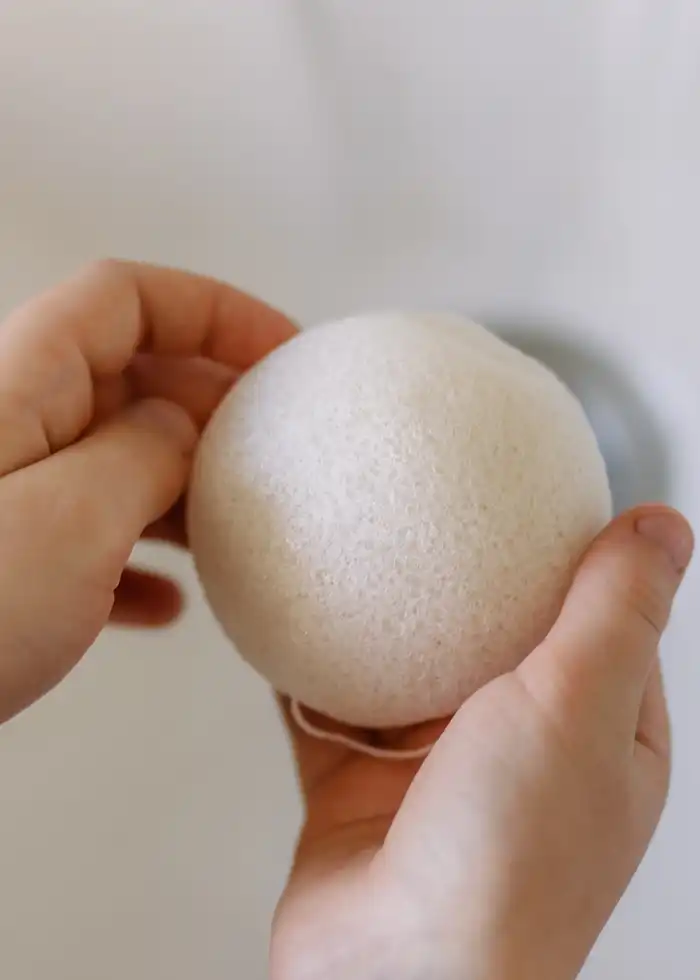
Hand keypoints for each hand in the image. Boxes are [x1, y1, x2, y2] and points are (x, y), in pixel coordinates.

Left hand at [0, 260, 294, 723]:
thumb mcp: (73, 520)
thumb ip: (143, 453)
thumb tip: (181, 424)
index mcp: (19, 382)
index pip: (126, 298)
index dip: (214, 310)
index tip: (286, 354)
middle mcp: (8, 424)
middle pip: (126, 377)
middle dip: (210, 406)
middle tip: (276, 456)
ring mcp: (2, 495)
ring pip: (109, 460)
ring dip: (180, 487)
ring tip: (234, 533)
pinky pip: (79, 535)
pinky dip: (132, 559)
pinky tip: (163, 607)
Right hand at [272, 507, 693, 979]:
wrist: (392, 978)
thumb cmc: (509, 864)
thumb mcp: (580, 706)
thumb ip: (616, 611)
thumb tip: (664, 525)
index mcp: (600, 740)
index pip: (600, 625)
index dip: (571, 559)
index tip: (533, 496)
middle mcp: (522, 755)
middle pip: (495, 639)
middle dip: (467, 580)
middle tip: (436, 504)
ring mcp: (436, 772)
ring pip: (408, 668)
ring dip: (385, 619)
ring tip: (359, 543)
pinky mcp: (360, 786)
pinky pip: (330, 705)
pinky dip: (311, 666)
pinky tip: (291, 613)